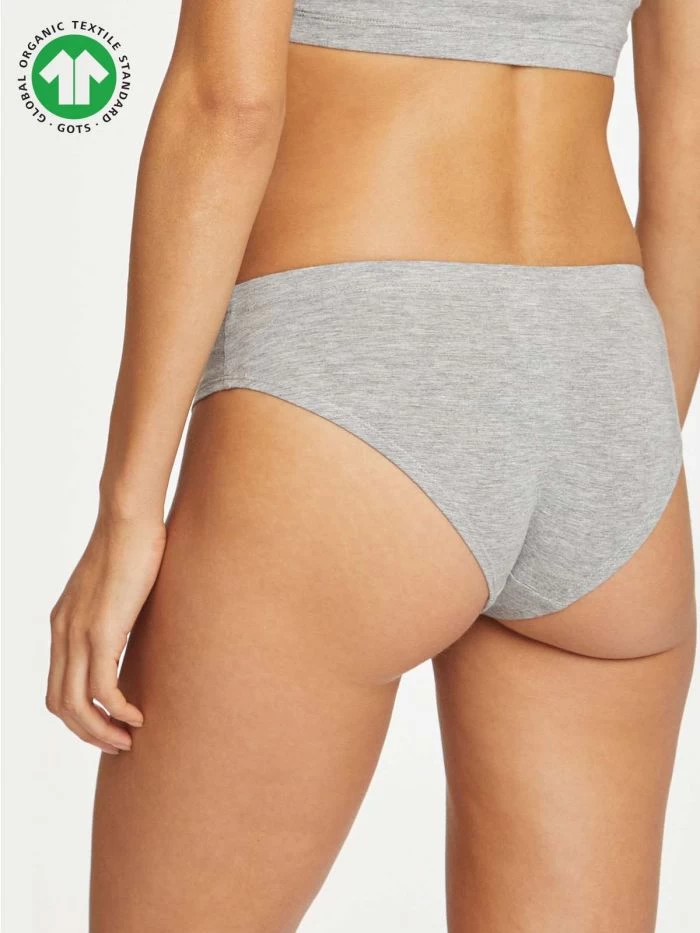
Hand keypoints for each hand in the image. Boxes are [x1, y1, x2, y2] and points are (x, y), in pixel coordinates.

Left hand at [47, 510, 166, 752]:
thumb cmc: (131, 544)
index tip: (109, 726)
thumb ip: (114, 612)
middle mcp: (62, 632)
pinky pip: (101, 687)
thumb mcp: (115, 587)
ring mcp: (78, 632)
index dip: (79, 716)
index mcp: (62, 623)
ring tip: (129, 738)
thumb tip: (134, 630)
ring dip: (101, 730)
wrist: (128, 517)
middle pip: (59, 704)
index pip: (56, 687)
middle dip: (88, 732)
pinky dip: (117, 710)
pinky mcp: (102, 629)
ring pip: (76, 703)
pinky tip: (138, 715)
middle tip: (119, 744)